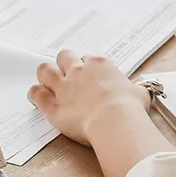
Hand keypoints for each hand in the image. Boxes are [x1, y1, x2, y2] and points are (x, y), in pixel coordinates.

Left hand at [28, 48, 145, 145]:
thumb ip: (135, 90)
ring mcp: (64, 87)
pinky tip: (36, 96)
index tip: (90, 76)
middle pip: (65, 57)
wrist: (115, 120)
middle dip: (64, 64)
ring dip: (45, 75)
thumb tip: (140, 92)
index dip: (88, 67)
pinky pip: (36, 94)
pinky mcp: (53, 105)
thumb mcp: (140, 93)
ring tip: (48, 82)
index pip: (88, 58)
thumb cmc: (130, 107)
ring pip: (45, 70)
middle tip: (68, 75)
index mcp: (100, 65)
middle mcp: (79, 71)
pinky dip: (35, 94)